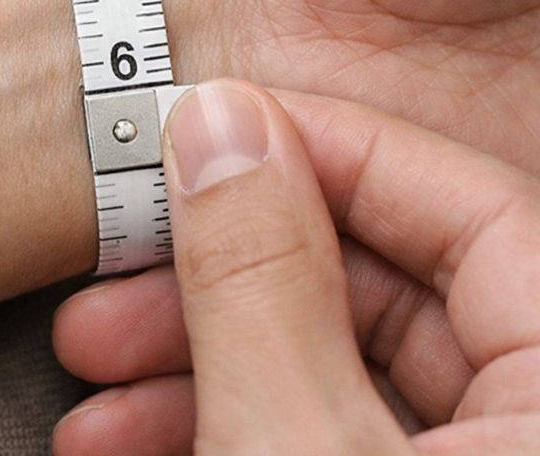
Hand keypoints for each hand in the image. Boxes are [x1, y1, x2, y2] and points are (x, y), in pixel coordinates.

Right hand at [53, 78, 539, 453]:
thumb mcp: (295, 449)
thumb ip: (259, 283)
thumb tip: (215, 131)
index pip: (462, 202)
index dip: (322, 152)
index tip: (214, 132)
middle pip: (383, 286)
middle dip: (224, 278)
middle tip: (119, 277)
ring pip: (341, 360)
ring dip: (200, 358)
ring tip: (93, 376)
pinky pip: (331, 429)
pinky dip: (230, 416)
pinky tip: (132, 432)